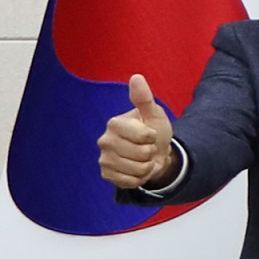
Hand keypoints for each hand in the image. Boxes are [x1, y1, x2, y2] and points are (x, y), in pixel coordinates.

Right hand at [97, 74, 175, 189]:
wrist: (154, 154)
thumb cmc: (153, 131)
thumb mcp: (153, 114)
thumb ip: (144, 98)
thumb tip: (136, 77)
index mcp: (114, 123)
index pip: (144, 136)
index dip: (153, 137)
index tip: (150, 134)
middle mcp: (104, 140)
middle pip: (141, 154)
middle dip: (151, 153)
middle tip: (146, 147)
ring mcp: (104, 159)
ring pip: (136, 169)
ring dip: (146, 166)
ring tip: (143, 159)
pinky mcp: (106, 174)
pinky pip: (129, 181)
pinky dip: (139, 178)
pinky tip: (136, 169)